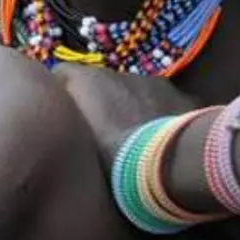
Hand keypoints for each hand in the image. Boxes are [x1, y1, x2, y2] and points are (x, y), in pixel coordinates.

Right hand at [48, 64, 197, 164]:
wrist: (168, 166)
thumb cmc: (110, 158)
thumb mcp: (71, 144)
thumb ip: (60, 122)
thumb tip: (53, 114)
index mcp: (87, 79)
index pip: (63, 74)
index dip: (62, 94)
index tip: (63, 118)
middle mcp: (121, 73)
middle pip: (102, 83)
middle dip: (101, 102)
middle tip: (101, 135)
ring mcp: (156, 83)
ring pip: (136, 92)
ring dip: (132, 108)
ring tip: (134, 141)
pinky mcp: (185, 98)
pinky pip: (167, 104)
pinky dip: (162, 117)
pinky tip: (163, 141)